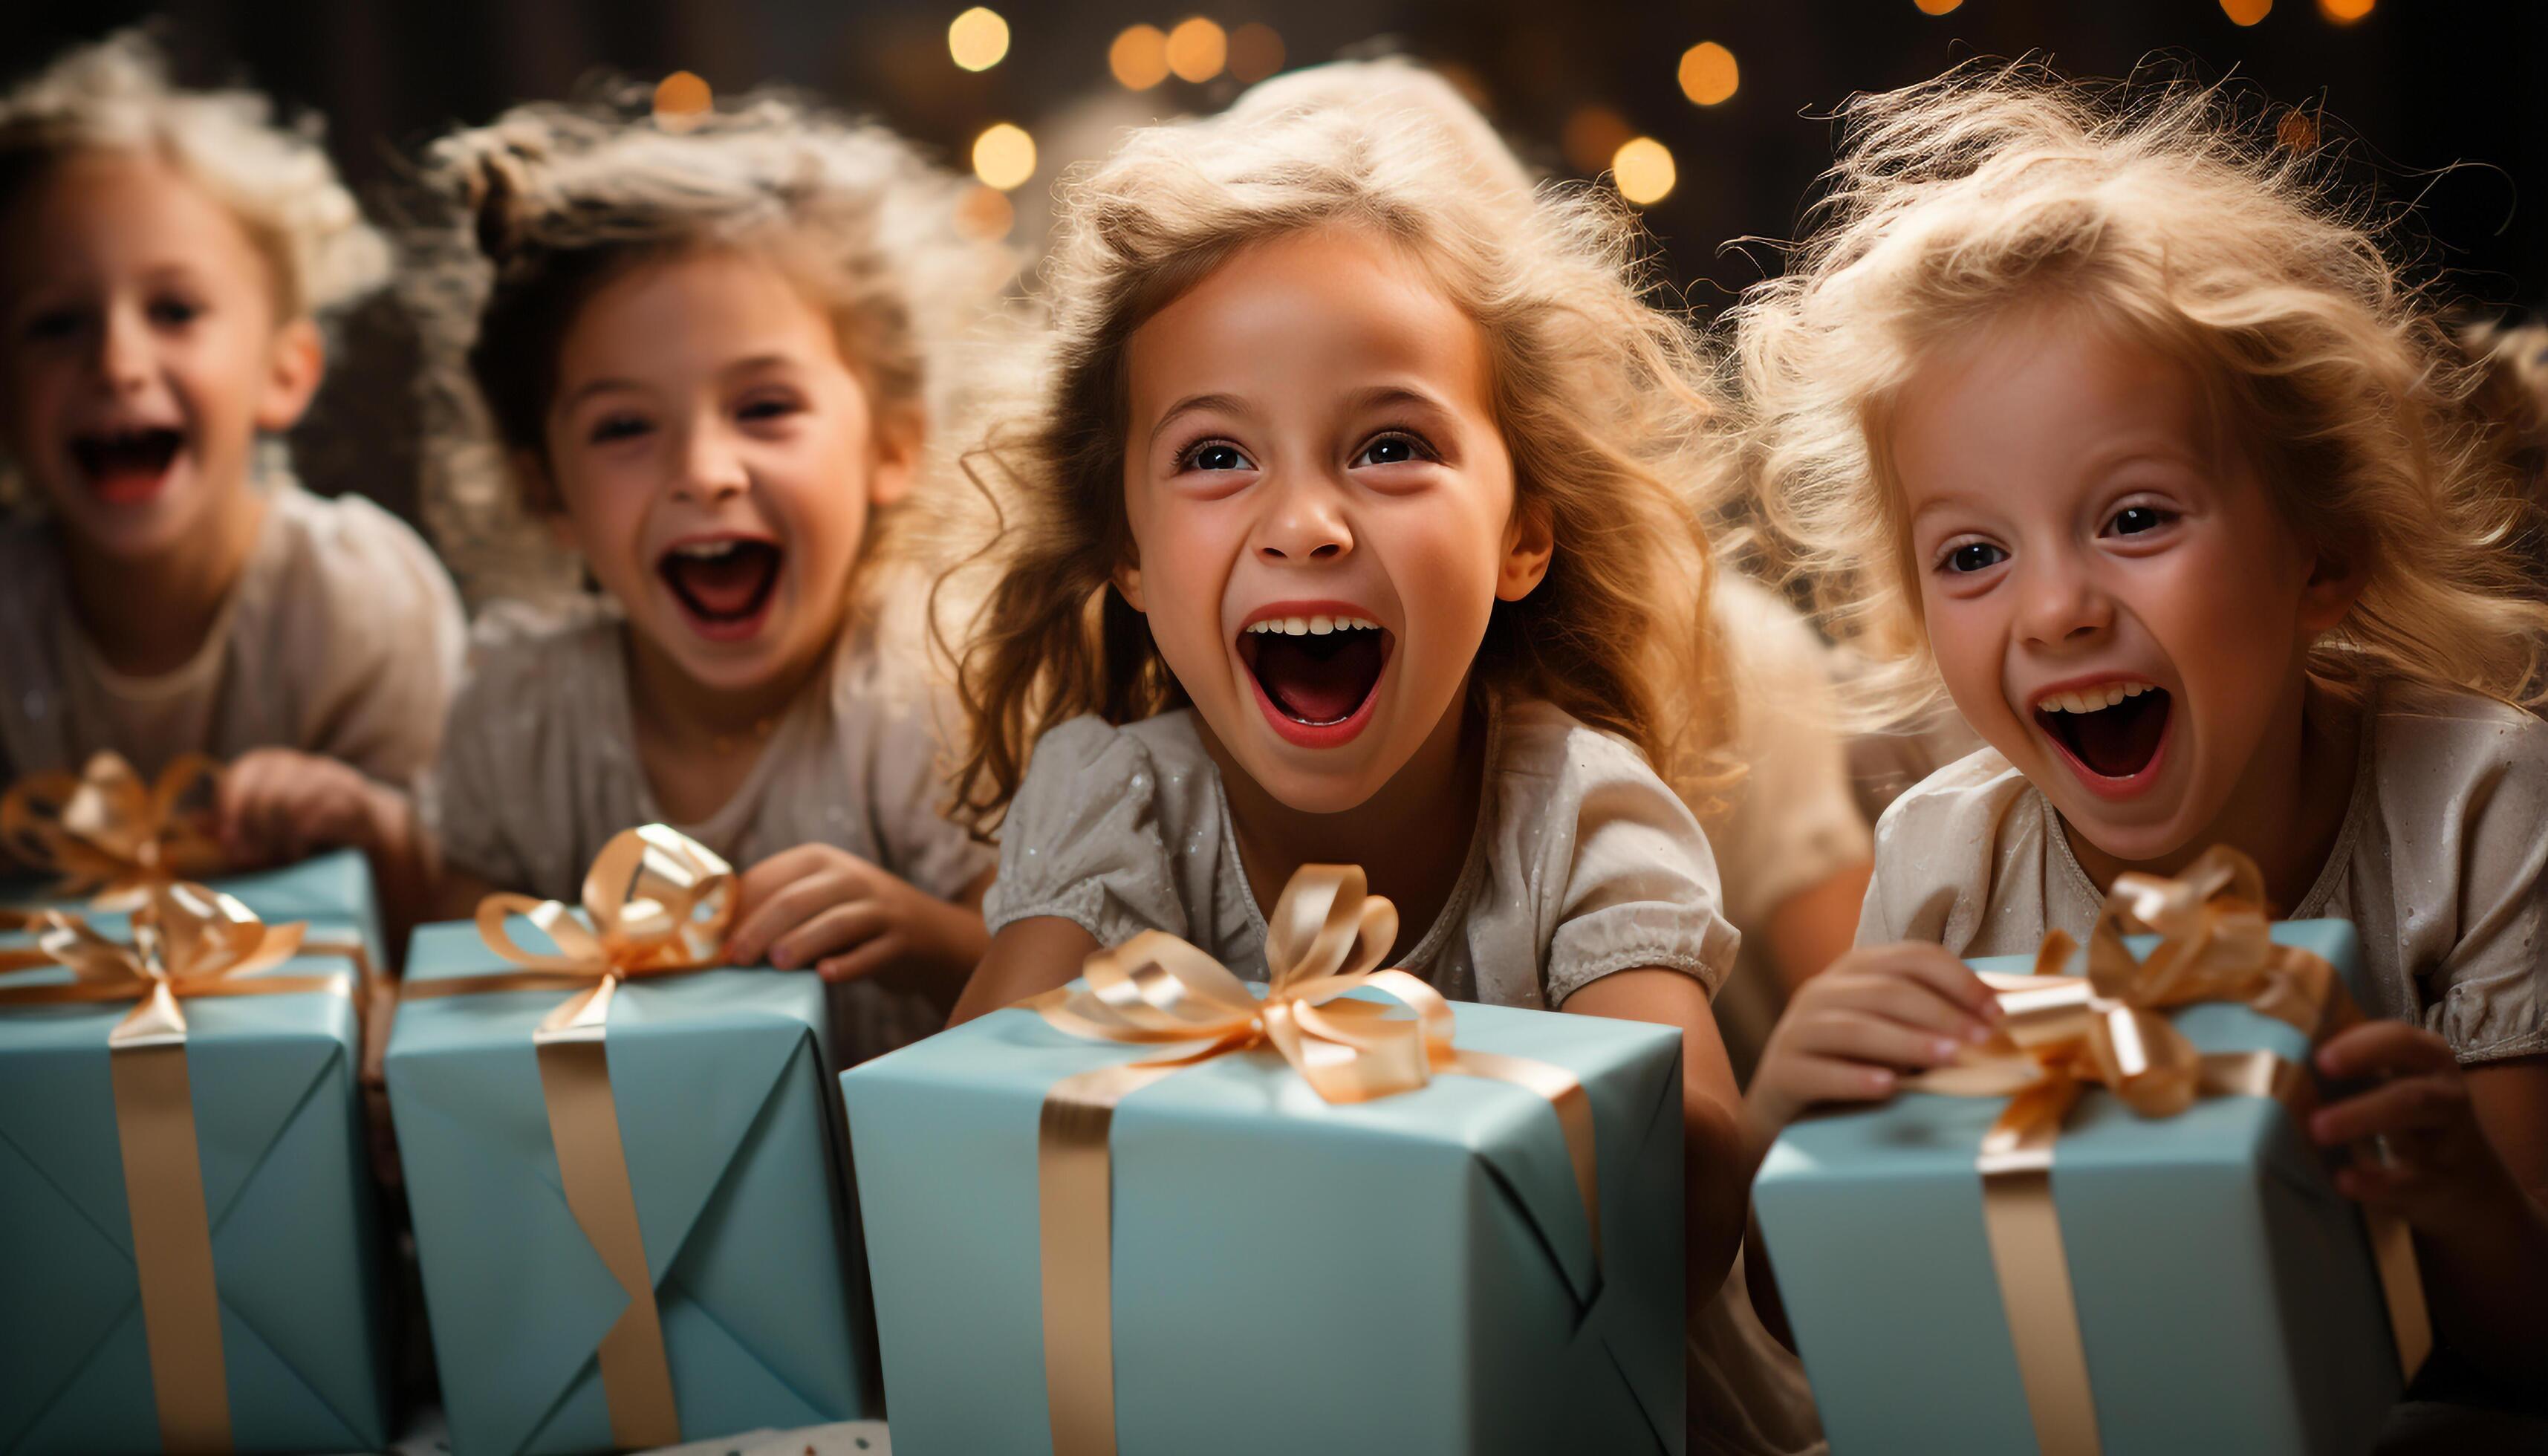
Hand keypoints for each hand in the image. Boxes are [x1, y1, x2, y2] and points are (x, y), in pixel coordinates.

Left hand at [216, 749, 400, 868]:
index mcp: (268, 762)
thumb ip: (229, 822)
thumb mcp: (262, 823)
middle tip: (249, 859)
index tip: (227, 843)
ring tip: (277, 858)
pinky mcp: (351, 795)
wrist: (365, 825)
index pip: (239, 776)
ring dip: (277, 840)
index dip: (228, 810)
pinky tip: (299, 853)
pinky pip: (316, 815)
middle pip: (263, 794)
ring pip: (288, 804)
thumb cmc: (305, 825)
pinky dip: (300, 840)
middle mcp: (297, 762)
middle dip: (252, 832)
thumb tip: (189, 823)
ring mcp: (327, 775)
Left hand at [723, 843, 987, 985]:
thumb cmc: (853, 920)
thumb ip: (776, 911)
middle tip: (735, 958)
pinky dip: (848, 965)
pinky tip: (826, 977)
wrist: (930, 934)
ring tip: (777, 964)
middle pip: (798, 899)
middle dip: (761, 927)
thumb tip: (717, 940)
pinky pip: (872, 953)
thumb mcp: (818, 900)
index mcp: (819, 861)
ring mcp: (879, 908)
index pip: (770, 878)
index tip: (712, 940)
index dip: (738, 909)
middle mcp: (850, 877)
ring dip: (803, 941)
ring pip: (837, 922)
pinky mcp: (901, 941)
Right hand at [1742, 940, 2001, 1157]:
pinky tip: (1888, 1087)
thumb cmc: (1850, 1066)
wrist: (1782, 1111)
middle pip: (1886, 989)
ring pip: (1855, 1027)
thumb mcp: (1892, 1034)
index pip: (1911, 957)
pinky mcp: (1781, 1071)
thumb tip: (2000, 1013)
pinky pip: (1819, 1071)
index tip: (1996, 1011)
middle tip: (1983, 1040)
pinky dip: (1856, 1078)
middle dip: (1942, 1012)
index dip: (1958, 979)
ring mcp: (1797, 1030)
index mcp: (1853, 972)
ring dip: (1908, 1041)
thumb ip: (1931, 1019)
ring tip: (1949, 1058)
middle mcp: (1821, 991)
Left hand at [2311, 1021, 2526, 1238]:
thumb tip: (2273, 1054)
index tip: (2319, 1058)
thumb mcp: (2391, 1084)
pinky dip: (2375, 1183)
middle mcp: (2446, 1095)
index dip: (2361, 1047)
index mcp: (2428, 1061)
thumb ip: (2348, 1068)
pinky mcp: (2441, 1184)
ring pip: (2414, 1125)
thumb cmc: (2407, 1118)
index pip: (2402, 1041)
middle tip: (2310, 1102)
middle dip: (2361, 1098)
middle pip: (2411, 1091)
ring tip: (2318, 1132)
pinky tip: (2343, 1181)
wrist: (2466, 1183)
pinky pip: (2410, 1183)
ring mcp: (2449, 1142)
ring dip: (2362, 1122)